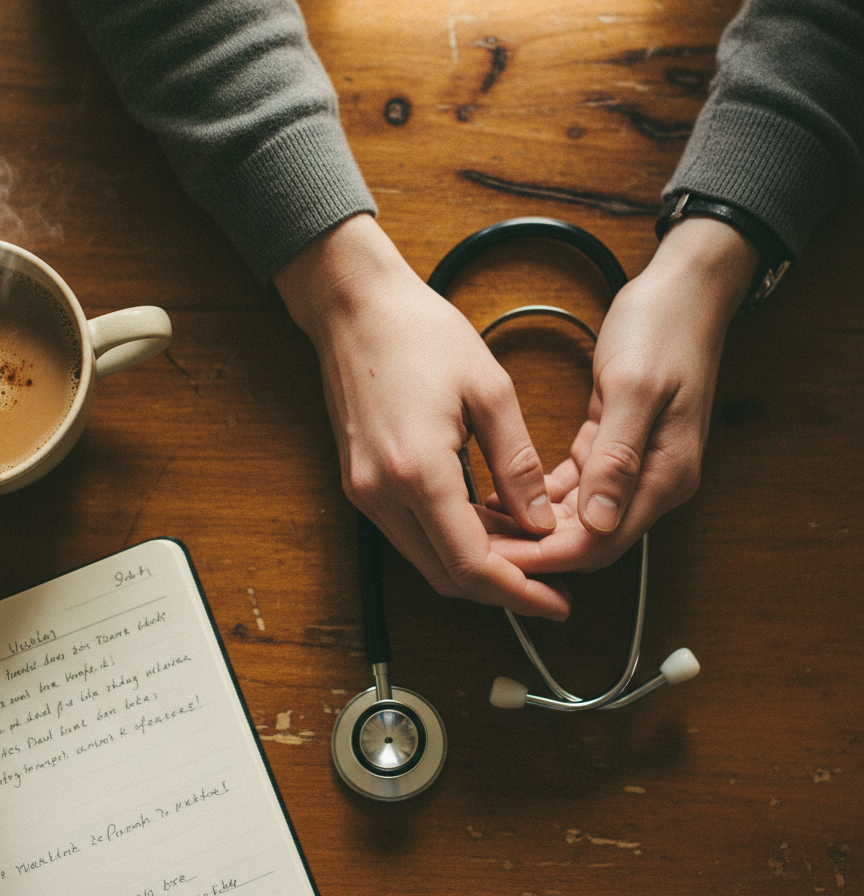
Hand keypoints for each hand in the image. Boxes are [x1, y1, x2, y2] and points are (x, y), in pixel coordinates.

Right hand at [274, 214, 568, 619]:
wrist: (354, 307)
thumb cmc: (419, 333)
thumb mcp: (489, 391)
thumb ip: (517, 465)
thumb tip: (540, 521)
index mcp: (417, 471)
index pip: (470, 564)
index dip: (518, 593)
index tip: (556, 602)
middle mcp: (381, 493)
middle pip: (445, 575)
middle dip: (501, 587)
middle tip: (550, 583)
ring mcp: (363, 490)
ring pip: (426, 558)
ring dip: (476, 563)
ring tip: (526, 546)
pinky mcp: (360, 481)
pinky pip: (409, 531)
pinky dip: (449, 538)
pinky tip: (486, 520)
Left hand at [484, 215, 760, 574]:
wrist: (683, 292)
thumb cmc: (663, 329)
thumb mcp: (634, 388)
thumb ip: (618, 456)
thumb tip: (599, 521)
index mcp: (666, 475)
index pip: (602, 541)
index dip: (548, 557)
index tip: (498, 561)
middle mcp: (653, 480)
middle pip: (587, 537)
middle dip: (532, 547)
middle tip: (474, 544)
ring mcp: (634, 464)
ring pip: (577, 516)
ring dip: (531, 524)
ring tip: (479, 524)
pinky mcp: (614, 445)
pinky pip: (574, 486)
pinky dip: (540, 495)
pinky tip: (502, 495)